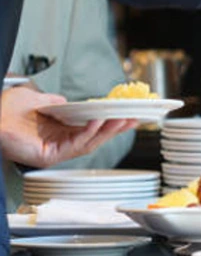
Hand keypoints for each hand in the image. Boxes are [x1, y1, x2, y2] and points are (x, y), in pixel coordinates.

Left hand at [0, 86, 137, 167]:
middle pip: (95, 138)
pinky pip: (75, 144)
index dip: (108, 122)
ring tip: (121, 119)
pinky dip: (89, 132)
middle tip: (133, 119)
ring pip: (89, 143)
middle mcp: (59, 143)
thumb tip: (66, 101)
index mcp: (58, 132)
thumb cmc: (3, 111)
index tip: (125, 114)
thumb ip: (52, 101)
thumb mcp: (34, 99)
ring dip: (107, 131)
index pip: (90, 128)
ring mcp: (56, 151)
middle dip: (115, 128)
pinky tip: (98, 121)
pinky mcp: (50, 156)